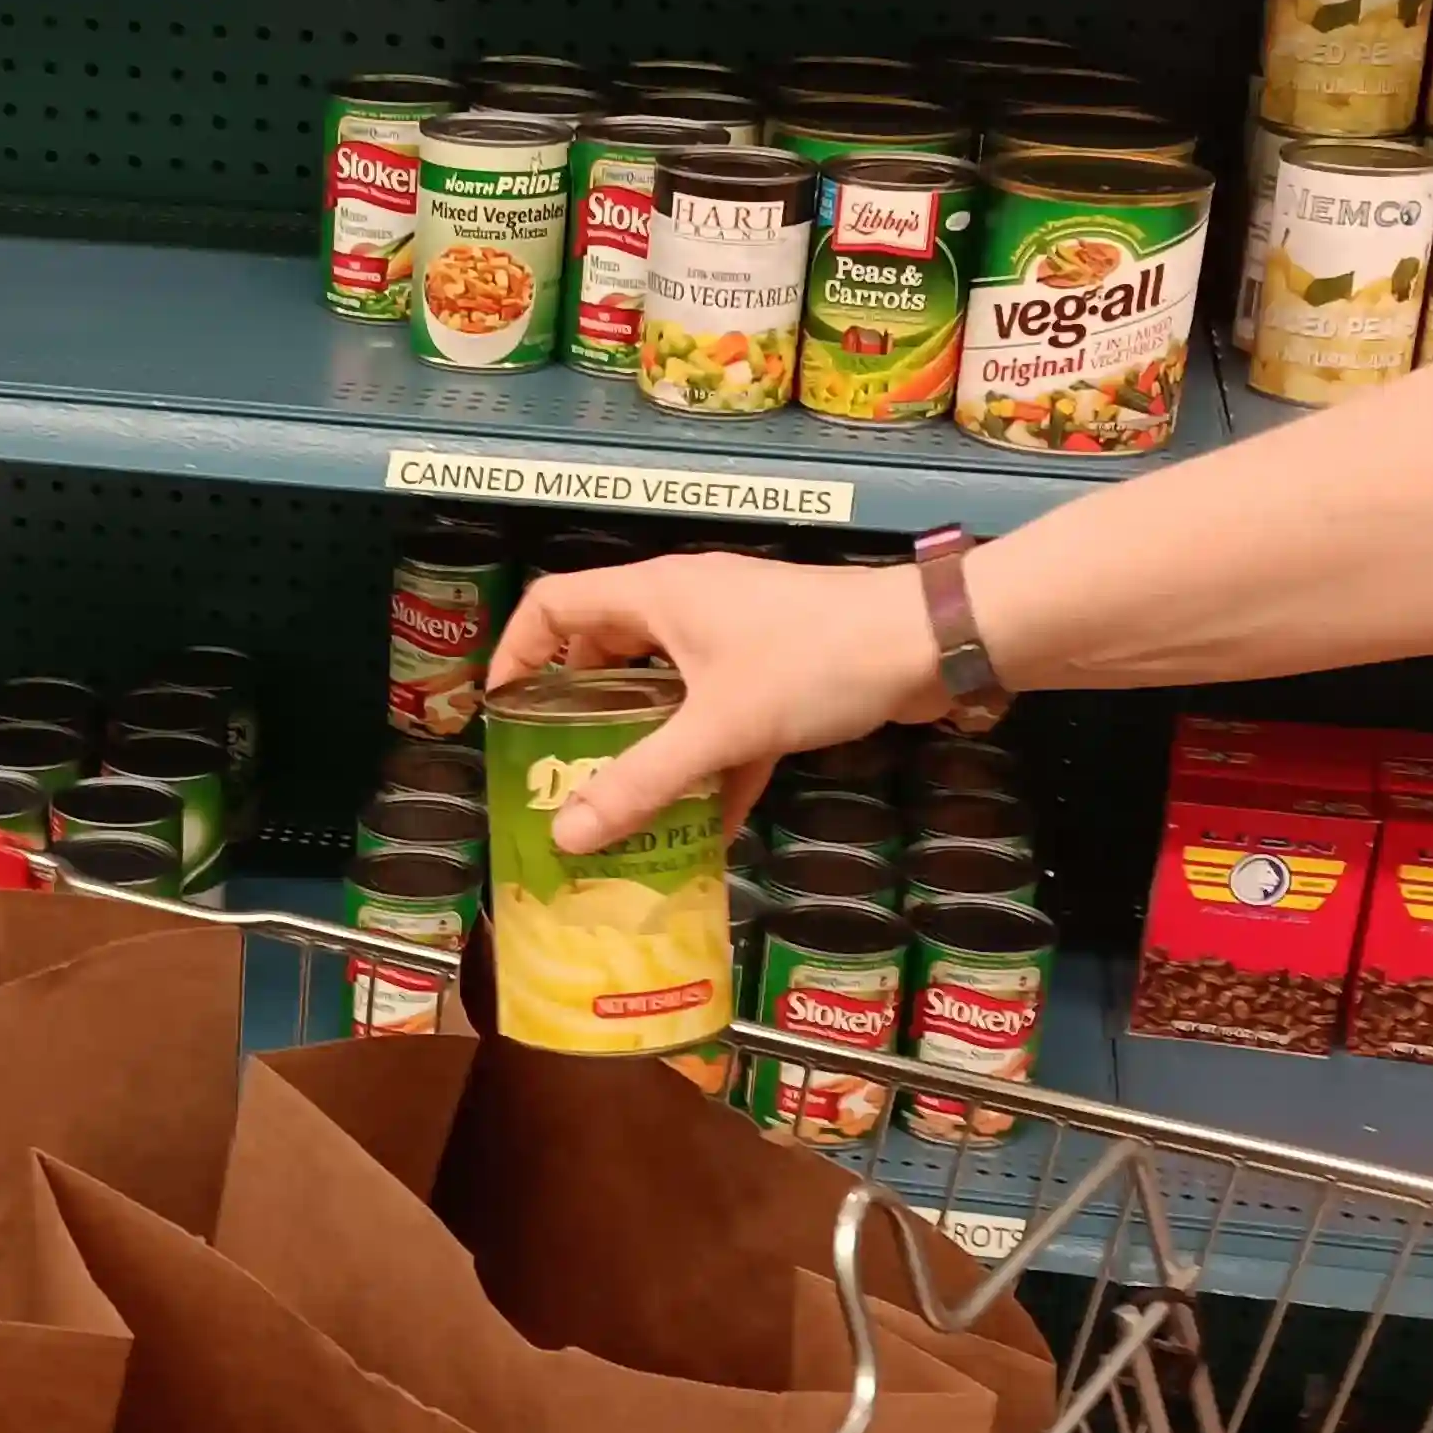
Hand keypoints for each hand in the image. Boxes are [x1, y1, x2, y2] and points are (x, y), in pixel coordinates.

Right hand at [485, 554, 941, 853]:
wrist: (930, 644)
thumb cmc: (815, 662)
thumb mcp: (719, 728)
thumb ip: (642, 782)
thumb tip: (566, 836)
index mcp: (656, 596)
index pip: (554, 603)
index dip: (515, 651)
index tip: (503, 713)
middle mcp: (688, 608)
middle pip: (605, 648)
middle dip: (578, 709)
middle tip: (556, 770)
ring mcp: (735, 639)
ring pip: (666, 689)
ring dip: (644, 743)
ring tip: (619, 804)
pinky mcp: (778, 672)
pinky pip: (722, 720)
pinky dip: (709, 766)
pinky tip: (707, 828)